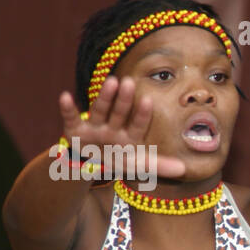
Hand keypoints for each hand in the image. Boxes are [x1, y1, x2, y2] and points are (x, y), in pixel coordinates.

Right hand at [58, 76, 185, 179]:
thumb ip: (158, 166)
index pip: (138, 124)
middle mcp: (113, 127)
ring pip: (100, 110)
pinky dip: (67, 108)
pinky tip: (65, 96)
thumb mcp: (136, 165)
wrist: (89, 166)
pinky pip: (71, 117)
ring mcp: (94, 127)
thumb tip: (184, 169)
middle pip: (119, 112)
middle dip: (124, 99)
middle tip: (129, 81)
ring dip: (104, 97)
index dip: (142, 114)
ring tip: (111, 81)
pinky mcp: (75, 130)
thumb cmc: (117, 160)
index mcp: (129, 135)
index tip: (148, 100)